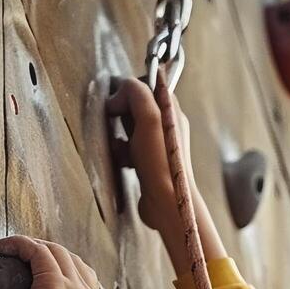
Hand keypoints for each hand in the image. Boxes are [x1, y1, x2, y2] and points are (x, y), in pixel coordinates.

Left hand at [0, 235, 107, 288]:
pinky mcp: (54, 282)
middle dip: (49, 252)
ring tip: (12, 249)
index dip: (67, 270)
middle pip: (72, 260)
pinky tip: (3, 246)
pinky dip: (19, 244)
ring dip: (33, 246)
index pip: (87, 281)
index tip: (46, 272)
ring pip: (56, 251)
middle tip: (24, 255)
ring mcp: (75, 288)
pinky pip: (36, 251)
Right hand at [109, 78, 193, 238]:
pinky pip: (128, 149)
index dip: (131, 89)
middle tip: (117, 124)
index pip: (149, 84)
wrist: (167, 203)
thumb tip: (119, 91)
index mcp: (172, 111)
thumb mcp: (149, 118)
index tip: (119, 101)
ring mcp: (158, 145)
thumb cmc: (160, 161)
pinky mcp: (149, 163)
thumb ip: (137, 93)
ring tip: (121, 148)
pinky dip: (122, 153)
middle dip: (121, 113)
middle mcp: (167, 126)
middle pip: (136, 106)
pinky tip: (123, 162)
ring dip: (119, 135)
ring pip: (129, 128)